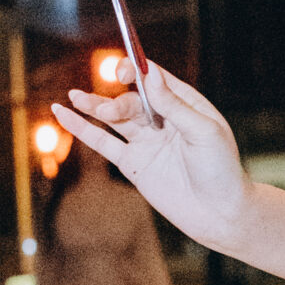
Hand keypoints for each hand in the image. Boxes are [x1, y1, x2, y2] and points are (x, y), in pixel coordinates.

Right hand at [53, 67, 249, 248]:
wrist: (220, 214)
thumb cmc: (222, 170)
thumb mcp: (203, 132)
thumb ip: (174, 105)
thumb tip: (150, 74)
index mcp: (185, 105)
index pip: (154, 78)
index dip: (136, 70)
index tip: (123, 69)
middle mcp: (163, 120)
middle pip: (131, 98)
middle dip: (117, 100)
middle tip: (110, 111)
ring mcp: (146, 141)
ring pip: (114, 117)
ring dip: (95, 105)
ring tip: (75, 97)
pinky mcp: (132, 164)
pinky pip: (103, 142)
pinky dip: (81, 128)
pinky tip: (63, 112)